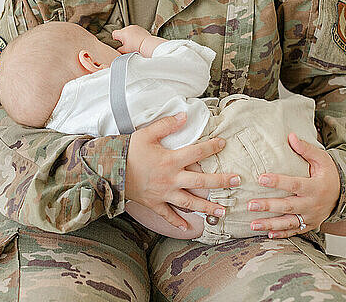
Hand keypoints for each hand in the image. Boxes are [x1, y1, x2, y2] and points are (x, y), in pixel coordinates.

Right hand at [112, 25, 151, 53]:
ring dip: (129, 35)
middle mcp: (128, 28)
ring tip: (133, 42)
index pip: (114, 33)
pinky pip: (134, 30)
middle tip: (127, 44)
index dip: (115, 38)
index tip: (119, 42)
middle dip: (123, 37)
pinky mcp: (140, 28)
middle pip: (121, 32)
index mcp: (123, 33)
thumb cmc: (137, 48)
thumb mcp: (125, 51)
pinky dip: (135, 34)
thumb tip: (117, 50)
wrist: (148, 45)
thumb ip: (118, 50)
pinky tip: (137, 39)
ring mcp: (134, 27)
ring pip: (128, 31)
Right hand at [125, 113, 241, 230]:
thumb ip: (167, 125)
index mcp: (171, 160)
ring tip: (222, 212)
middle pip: (201, 182)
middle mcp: (171, 179)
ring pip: (190, 203)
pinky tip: (188, 228)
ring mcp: (163, 193)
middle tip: (237, 182)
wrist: (109, 170)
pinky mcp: (154, 203)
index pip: (198, 152)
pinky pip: (167, 215)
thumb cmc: (129, 150)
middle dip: (220, 182)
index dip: (212, 147)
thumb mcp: (147, 133)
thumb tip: (185, 116)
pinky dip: (177, 222)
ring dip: (207, 207)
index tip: (224, 143)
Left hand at [247, 133, 340, 237]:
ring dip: (270, 224)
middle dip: (268, 206)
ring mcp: (311, 217)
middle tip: (250, 205)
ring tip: (252, 224)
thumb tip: (291, 136)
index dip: (278, 182)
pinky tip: (268, 234)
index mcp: (316, 187)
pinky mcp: (310, 225)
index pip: (294, 184)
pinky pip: (295, 231)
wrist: (344, 194)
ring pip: (289, 223)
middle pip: (288, 206)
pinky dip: (282, 234)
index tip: (261, 178)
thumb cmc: (328, 174)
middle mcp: (313, 204)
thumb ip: (306, 149)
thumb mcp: (321, 159)